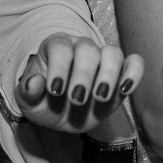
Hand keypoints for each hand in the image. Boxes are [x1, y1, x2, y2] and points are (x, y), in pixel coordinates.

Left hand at [14, 33, 143, 132]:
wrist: (62, 114)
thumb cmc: (44, 102)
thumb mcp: (28, 102)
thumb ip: (28, 92)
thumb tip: (34, 83)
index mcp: (56, 47)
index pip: (60, 47)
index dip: (59, 67)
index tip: (55, 91)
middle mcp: (81, 47)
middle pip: (88, 50)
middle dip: (83, 75)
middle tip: (76, 99)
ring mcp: (103, 59)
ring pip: (113, 53)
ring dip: (108, 74)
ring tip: (100, 97)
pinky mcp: (121, 74)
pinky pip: (134, 63)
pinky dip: (134, 73)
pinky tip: (125, 89)